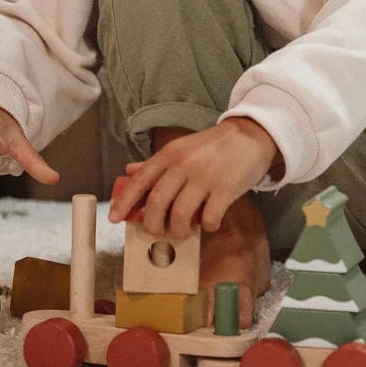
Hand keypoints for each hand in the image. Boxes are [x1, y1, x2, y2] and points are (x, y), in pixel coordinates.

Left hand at [107, 117, 277, 238]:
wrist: (251, 135)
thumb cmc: (214, 146)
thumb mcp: (182, 148)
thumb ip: (157, 163)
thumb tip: (129, 172)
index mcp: (170, 154)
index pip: (140, 180)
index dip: (125, 201)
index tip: (115, 218)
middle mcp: (184, 165)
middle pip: (156, 202)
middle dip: (152, 224)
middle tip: (157, 231)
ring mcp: (205, 178)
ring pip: (179, 215)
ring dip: (178, 230)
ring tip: (183, 230)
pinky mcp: (225, 189)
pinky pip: (209, 218)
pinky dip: (207, 226)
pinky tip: (209, 222)